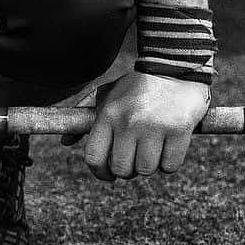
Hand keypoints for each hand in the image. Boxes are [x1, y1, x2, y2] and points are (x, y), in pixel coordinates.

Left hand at [64, 72, 210, 179]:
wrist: (175, 70)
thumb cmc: (137, 87)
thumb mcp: (107, 94)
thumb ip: (85, 116)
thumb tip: (65, 142)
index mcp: (108, 114)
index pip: (94, 157)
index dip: (100, 172)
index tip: (108, 175)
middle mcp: (128, 121)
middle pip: (122, 170)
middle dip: (128, 170)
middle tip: (135, 157)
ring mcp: (154, 126)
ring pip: (146, 170)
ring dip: (150, 165)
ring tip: (152, 148)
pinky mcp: (178, 130)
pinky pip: (169, 166)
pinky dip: (169, 162)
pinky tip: (169, 145)